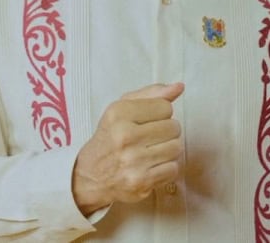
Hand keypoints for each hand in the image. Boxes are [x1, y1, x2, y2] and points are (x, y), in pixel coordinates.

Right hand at [71, 82, 183, 214]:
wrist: (91, 175)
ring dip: (168, 150)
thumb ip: (152, 94)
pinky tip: (151, 166)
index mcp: (118, 113)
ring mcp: (133, 161)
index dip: (159, 114)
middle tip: (150, 138)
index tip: (146, 121)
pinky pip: (173, 169)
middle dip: (166, 132)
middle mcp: (124, 136)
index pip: (165, 107)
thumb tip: (179, 87)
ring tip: (152, 151)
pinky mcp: (141, 182)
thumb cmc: (111, 138)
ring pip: (176, 148)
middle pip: (174, 127)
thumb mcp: (122, 108)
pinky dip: (166, 168)